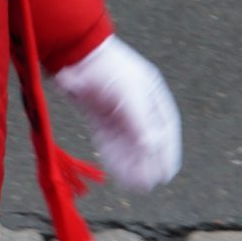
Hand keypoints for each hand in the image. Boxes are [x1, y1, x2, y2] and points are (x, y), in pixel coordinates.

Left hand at [51, 34, 181, 190]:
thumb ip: (141, 121)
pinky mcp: (97, 117)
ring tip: (135, 186)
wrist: (73, 54)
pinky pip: (109, 141)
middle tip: (149, 185)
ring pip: (127, 143)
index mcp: (152, 94)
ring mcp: (116, 111)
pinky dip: (114, 157)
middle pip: (146, 139)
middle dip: (147, 163)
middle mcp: (136, 104)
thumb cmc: (107, 69)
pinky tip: (117, 173)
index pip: (165, 128)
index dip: (166, 152)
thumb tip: (151, 147)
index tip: (167, 173)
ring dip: (132, 164)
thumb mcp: (129, 94)